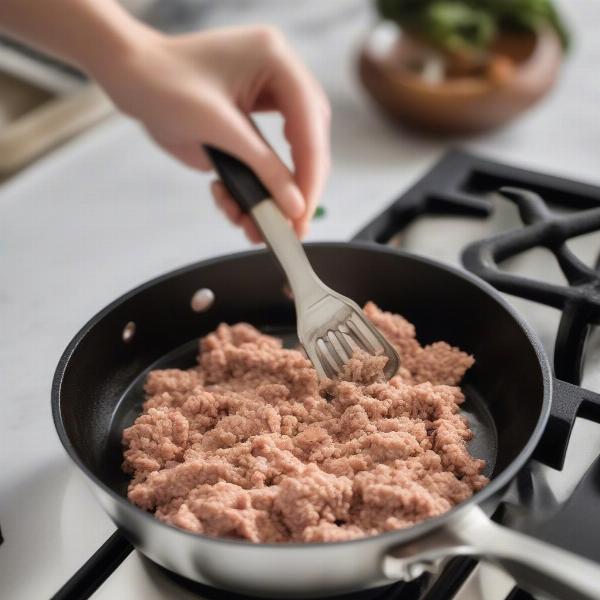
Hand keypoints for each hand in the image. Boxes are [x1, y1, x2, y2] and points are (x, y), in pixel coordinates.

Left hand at [93, 26, 330, 241]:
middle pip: (309, 140)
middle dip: (297, 187)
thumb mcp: (217, 128)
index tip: (304, 211)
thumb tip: (294, 205)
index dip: (311, 171)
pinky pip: (265, 161)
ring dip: (272, 194)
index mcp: (276, 61)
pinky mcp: (250, 123)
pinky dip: (251, 187)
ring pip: (290, 156)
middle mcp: (278, 77)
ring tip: (253, 224)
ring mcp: (266, 100)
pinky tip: (228, 199)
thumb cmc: (162, 83)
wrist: (129, 78)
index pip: (310, 122)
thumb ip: (262, 167)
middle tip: (292, 225)